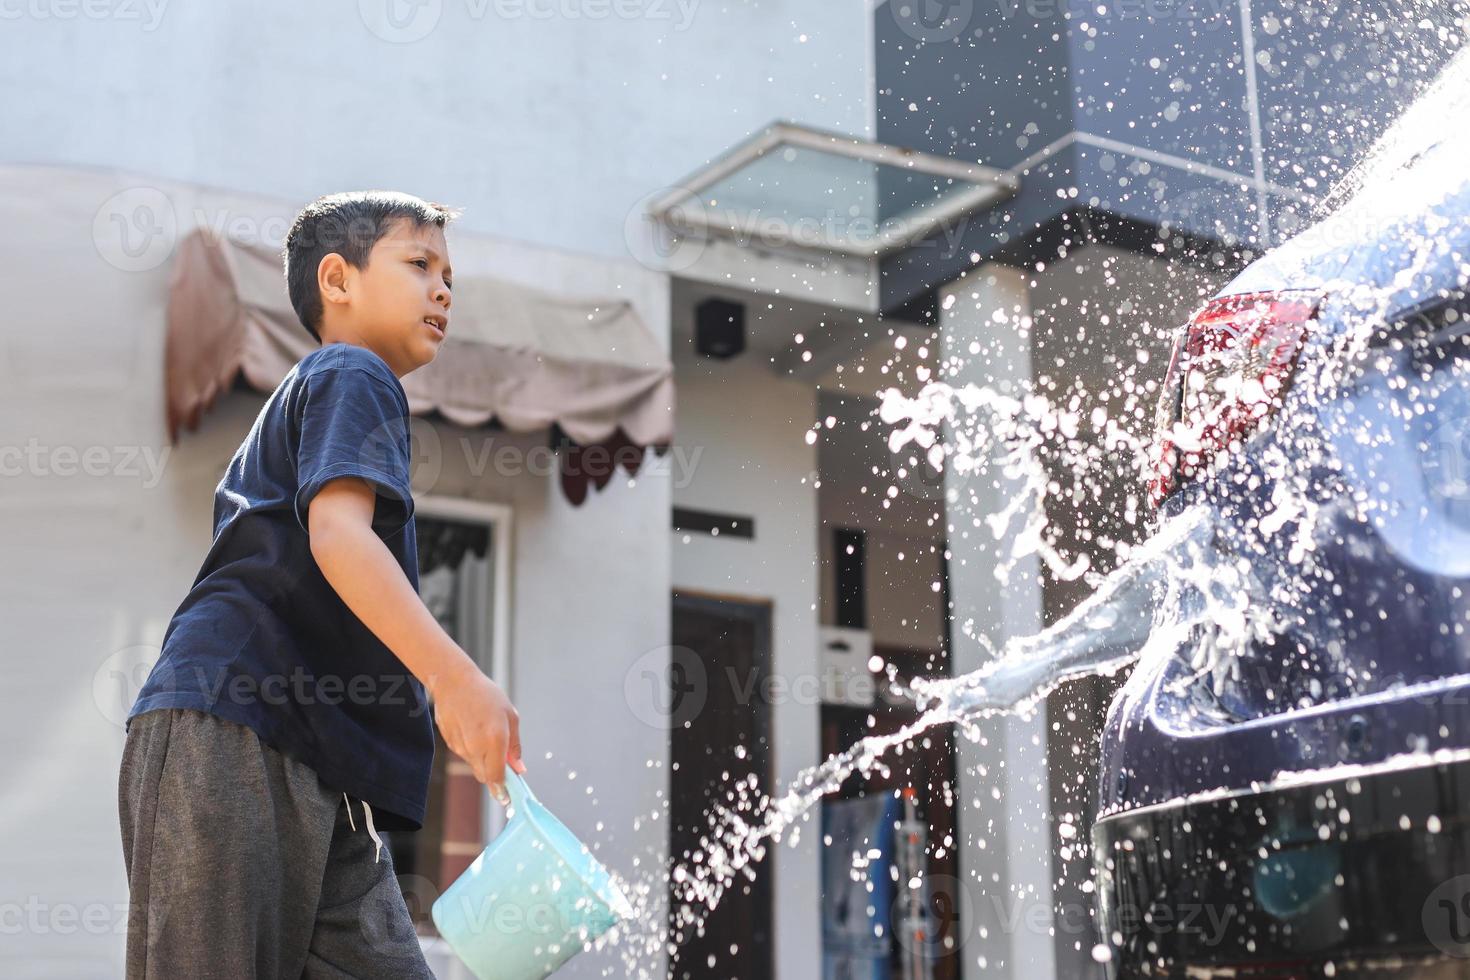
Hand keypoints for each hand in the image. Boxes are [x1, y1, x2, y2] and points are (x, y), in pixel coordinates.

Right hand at [428, 657, 525, 804]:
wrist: (454, 682)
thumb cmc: (486, 695)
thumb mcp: (510, 716)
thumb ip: (515, 746)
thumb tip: (519, 768)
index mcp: (494, 741)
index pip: (497, 777)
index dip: (502, 790)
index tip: (507, 797)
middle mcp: (475, 748)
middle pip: (485, 777)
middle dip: (495, 776)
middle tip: (503, 765)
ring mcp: (460, 747)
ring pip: (475, 766)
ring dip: (484, 761)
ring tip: (487, 735)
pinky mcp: (449, 744)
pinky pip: (465, 755)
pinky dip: (472, 750)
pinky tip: (474, 731)